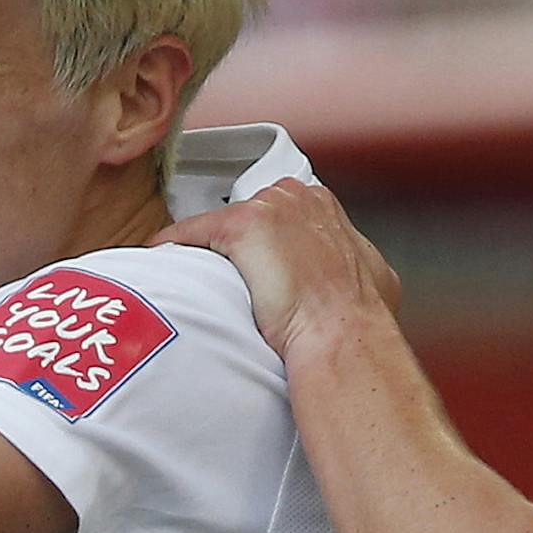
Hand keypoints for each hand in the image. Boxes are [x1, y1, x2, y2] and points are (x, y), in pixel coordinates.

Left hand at [153, 178, 399, 358]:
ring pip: (223, 221)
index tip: (255, 262)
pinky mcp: (243, 225)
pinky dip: (175, 242)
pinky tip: (161, 254)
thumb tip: (357, 278)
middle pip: (250, 210)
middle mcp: (299, 198)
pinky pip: (194, 229)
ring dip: (206, 246)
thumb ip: (351, 264)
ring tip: (191, 272)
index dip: (265, 239)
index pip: (281, 210)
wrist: (341, 333)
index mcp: (325, 206)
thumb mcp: (370, 279)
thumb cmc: (357, 318)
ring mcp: (271, 209)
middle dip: (237, 240)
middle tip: (224, 271)